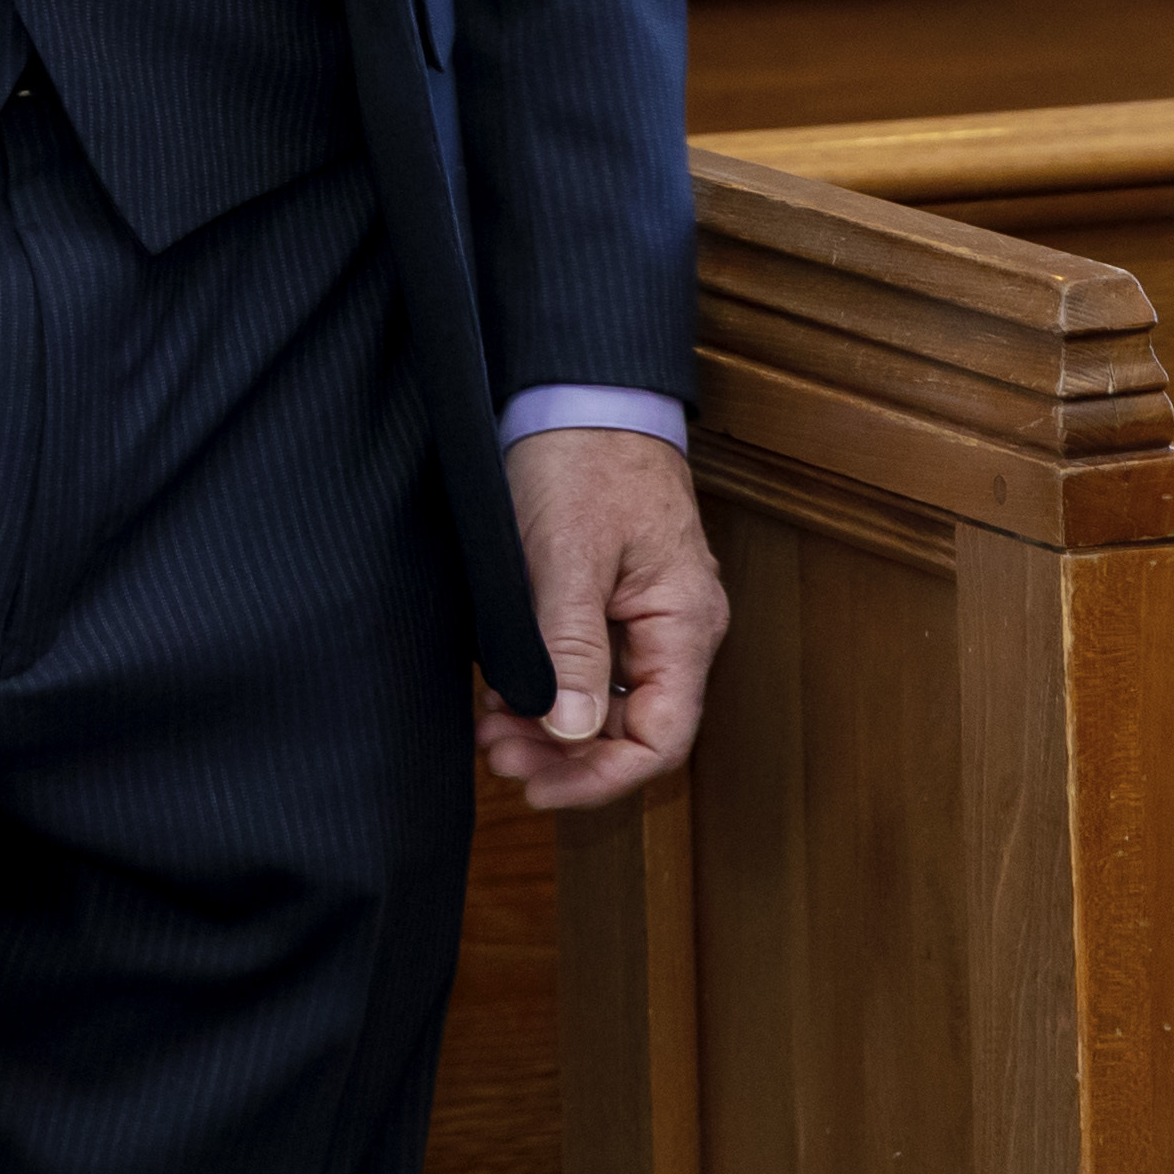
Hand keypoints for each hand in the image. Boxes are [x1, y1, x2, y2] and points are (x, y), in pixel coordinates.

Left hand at [476, 426, 726, 814]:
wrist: (579, 386)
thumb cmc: (582, 458)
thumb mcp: (566, 554)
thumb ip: (570, 645)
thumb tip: (571, 732)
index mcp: (684, 624)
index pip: (662, 740)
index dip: (600, 778)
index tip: (536, 787)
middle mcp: (676, 629)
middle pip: (632, 729)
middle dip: (565, 754)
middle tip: (495, 754)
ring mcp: (647, 614)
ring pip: (607, 702)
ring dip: (552, 724)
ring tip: (490, 726)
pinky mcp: (614, 597)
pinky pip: (591, 665)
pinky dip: (550, 685)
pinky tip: (503, 687)